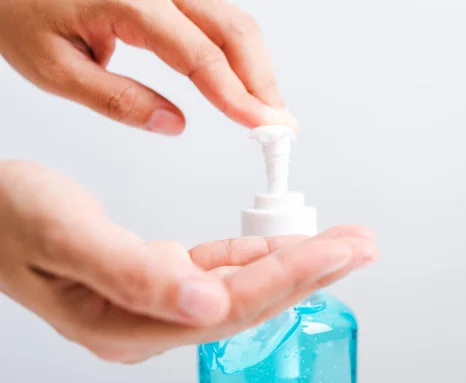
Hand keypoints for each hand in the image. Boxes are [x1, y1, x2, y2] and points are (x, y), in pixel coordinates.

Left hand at [0, 0, 297, 133]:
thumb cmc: (19, 10)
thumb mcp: (54, 68)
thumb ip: (117, 99)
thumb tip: (173, 124)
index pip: (199, 53)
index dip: (237, 95)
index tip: (263, 126)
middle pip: (233, 29)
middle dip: (262, 82)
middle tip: (278, 126)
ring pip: (232, 21)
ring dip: (256, 68)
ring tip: (265, 112)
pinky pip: (217, 19)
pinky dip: (238, 54)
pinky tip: (244, 82)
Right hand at [0, 161, 376, 362]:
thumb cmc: (10, 220)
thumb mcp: (65, 237)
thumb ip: (134, 274)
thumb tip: (205, 302)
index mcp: (128, 323)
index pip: (229, 306)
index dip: (289, 278)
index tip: (340, 251)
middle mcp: (152, 321)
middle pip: (248, 302)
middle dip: (311, 272)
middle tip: (361, 246)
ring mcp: (158, 302)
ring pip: (241, 286)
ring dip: (292, 262)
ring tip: (341, 242)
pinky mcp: (159, 279)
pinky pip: (218, 270)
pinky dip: (254, 255)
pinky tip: (281, 245)